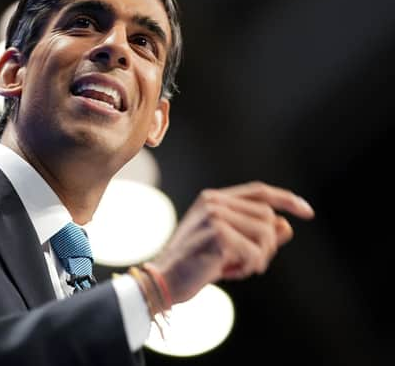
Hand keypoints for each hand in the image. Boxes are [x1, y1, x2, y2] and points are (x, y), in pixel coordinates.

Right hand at [151, 181, 314, 303]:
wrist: (165, 280)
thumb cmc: (196, 265)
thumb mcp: (230, 248)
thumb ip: (257, 235)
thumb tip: (288, 226)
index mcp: (213, 199)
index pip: (258, 192)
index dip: (286, 199)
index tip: (307, 212)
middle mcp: (213, 202)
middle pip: (268, 217)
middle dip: (267, 245)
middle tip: (248, 264)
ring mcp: (215, 215)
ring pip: (267, 233)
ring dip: (259, 258)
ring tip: (237, 268)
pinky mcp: (218, 234)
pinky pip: (255, 252)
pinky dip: (248, 267)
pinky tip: (228, 272)